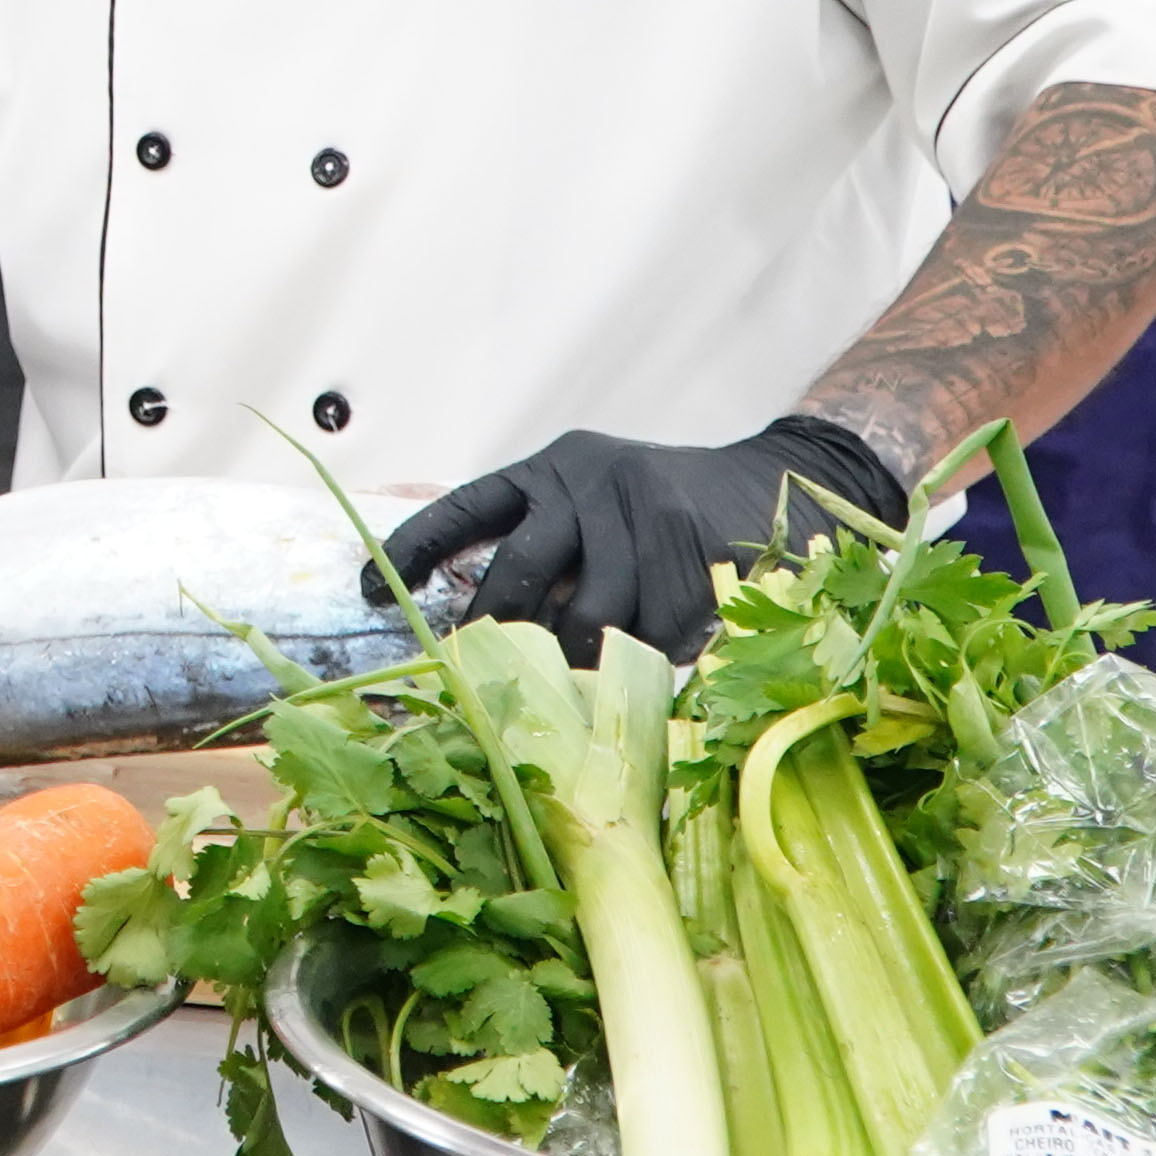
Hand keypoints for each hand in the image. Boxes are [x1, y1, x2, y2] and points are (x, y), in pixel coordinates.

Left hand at [368, 415, 905, 663]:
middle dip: (497, 638)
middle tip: (489, 680)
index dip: (411, 551)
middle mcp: (585, 480)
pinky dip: (647, 660)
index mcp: (549, 472)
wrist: (784, 482)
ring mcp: (639, 508)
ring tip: (579, 684)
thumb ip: (544, 555)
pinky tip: (652, 662)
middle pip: (519, 575)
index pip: (462, 509)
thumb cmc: (669, 514)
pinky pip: (653, 629)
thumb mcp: (595, 510)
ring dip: (580, 663)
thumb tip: (478, 637)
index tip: (371, 593)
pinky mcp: (691, 540)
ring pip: (588, 616)